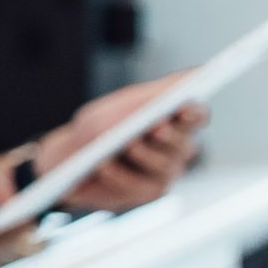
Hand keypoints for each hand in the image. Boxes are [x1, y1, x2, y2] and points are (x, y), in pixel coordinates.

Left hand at [38, 74, 206, 213]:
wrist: (71, 157)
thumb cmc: (104, 125)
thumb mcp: (125, 103)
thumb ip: (159, 91)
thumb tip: (197, 73)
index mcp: (177, 122)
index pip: (196, 116)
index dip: (194, 113)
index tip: (186, 108)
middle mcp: (178, 150)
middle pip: (182, 144)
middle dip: (169, 136)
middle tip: (157, 129)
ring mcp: (164, 174)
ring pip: (160, 166)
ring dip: (141, 155)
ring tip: (125, 145)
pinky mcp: (144, 194)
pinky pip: (134, 186)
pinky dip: (115, 174)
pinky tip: (101, 165)